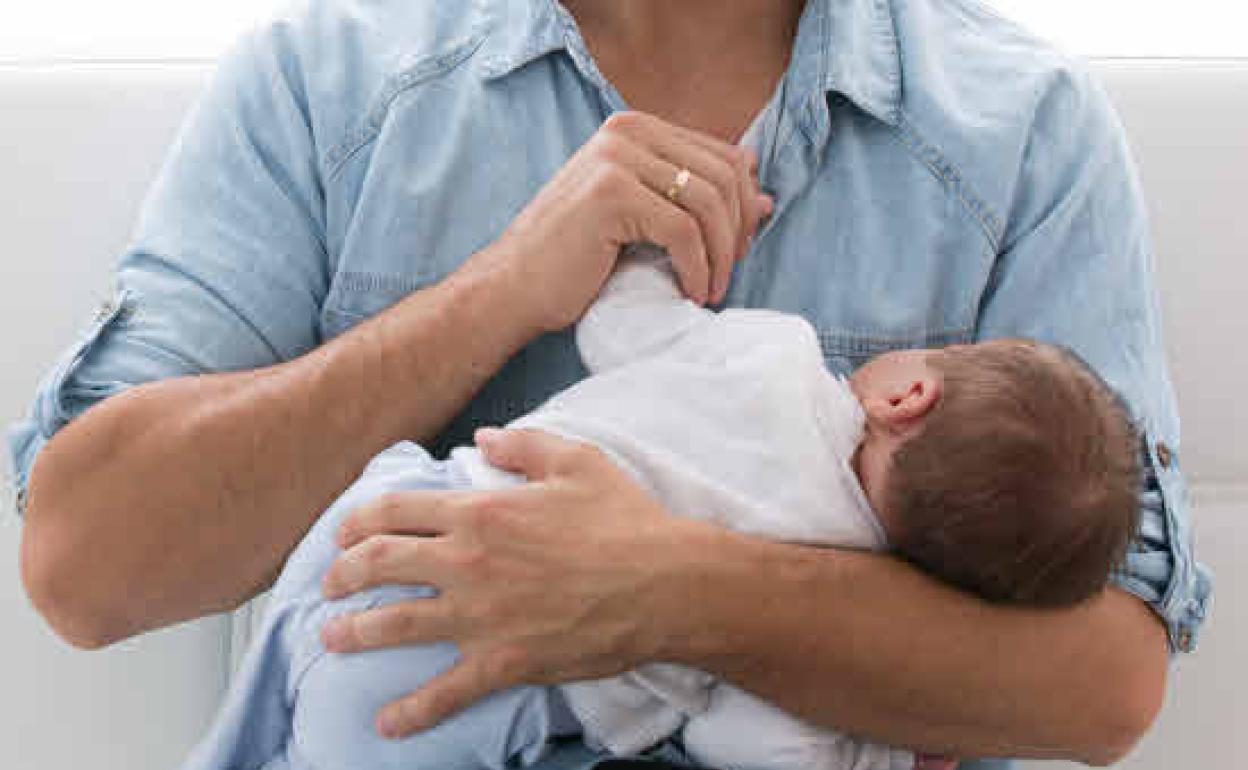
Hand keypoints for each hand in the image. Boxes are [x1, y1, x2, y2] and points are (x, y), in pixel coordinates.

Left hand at [318, 427, 706, 737]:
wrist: (665, 584)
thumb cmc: (625, 520)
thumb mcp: (577, 460)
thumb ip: (523, 443)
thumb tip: (483, 436)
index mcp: (481, 509)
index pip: (394, 510)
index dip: (357, 520)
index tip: (342, 533)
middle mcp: (468, 561)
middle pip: (378, 564)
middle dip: (341, 574)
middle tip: (329, 585)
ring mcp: (480, 615)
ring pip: (394, 625)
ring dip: (353, 632)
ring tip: (332, 638)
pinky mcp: (502, 661)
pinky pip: (444, 692)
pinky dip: (410, 711)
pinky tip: (386, 723)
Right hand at [481, 111, 772, 332]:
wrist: (515, 287)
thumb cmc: (578, 259)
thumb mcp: (646, 219)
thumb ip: (696, 200)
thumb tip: (766, 196)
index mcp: (635, 127)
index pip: (723, 155)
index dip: (743, 206)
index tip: (736, 251)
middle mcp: (626, 130)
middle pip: (723, 175)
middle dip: (737, 231)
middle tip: (727, 274)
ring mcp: (615, 157)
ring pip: (708, 202)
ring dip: (720, 254)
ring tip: (710, 289)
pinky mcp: (610, 193)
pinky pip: (683, 230)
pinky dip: (697, 268)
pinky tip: (691, 292)